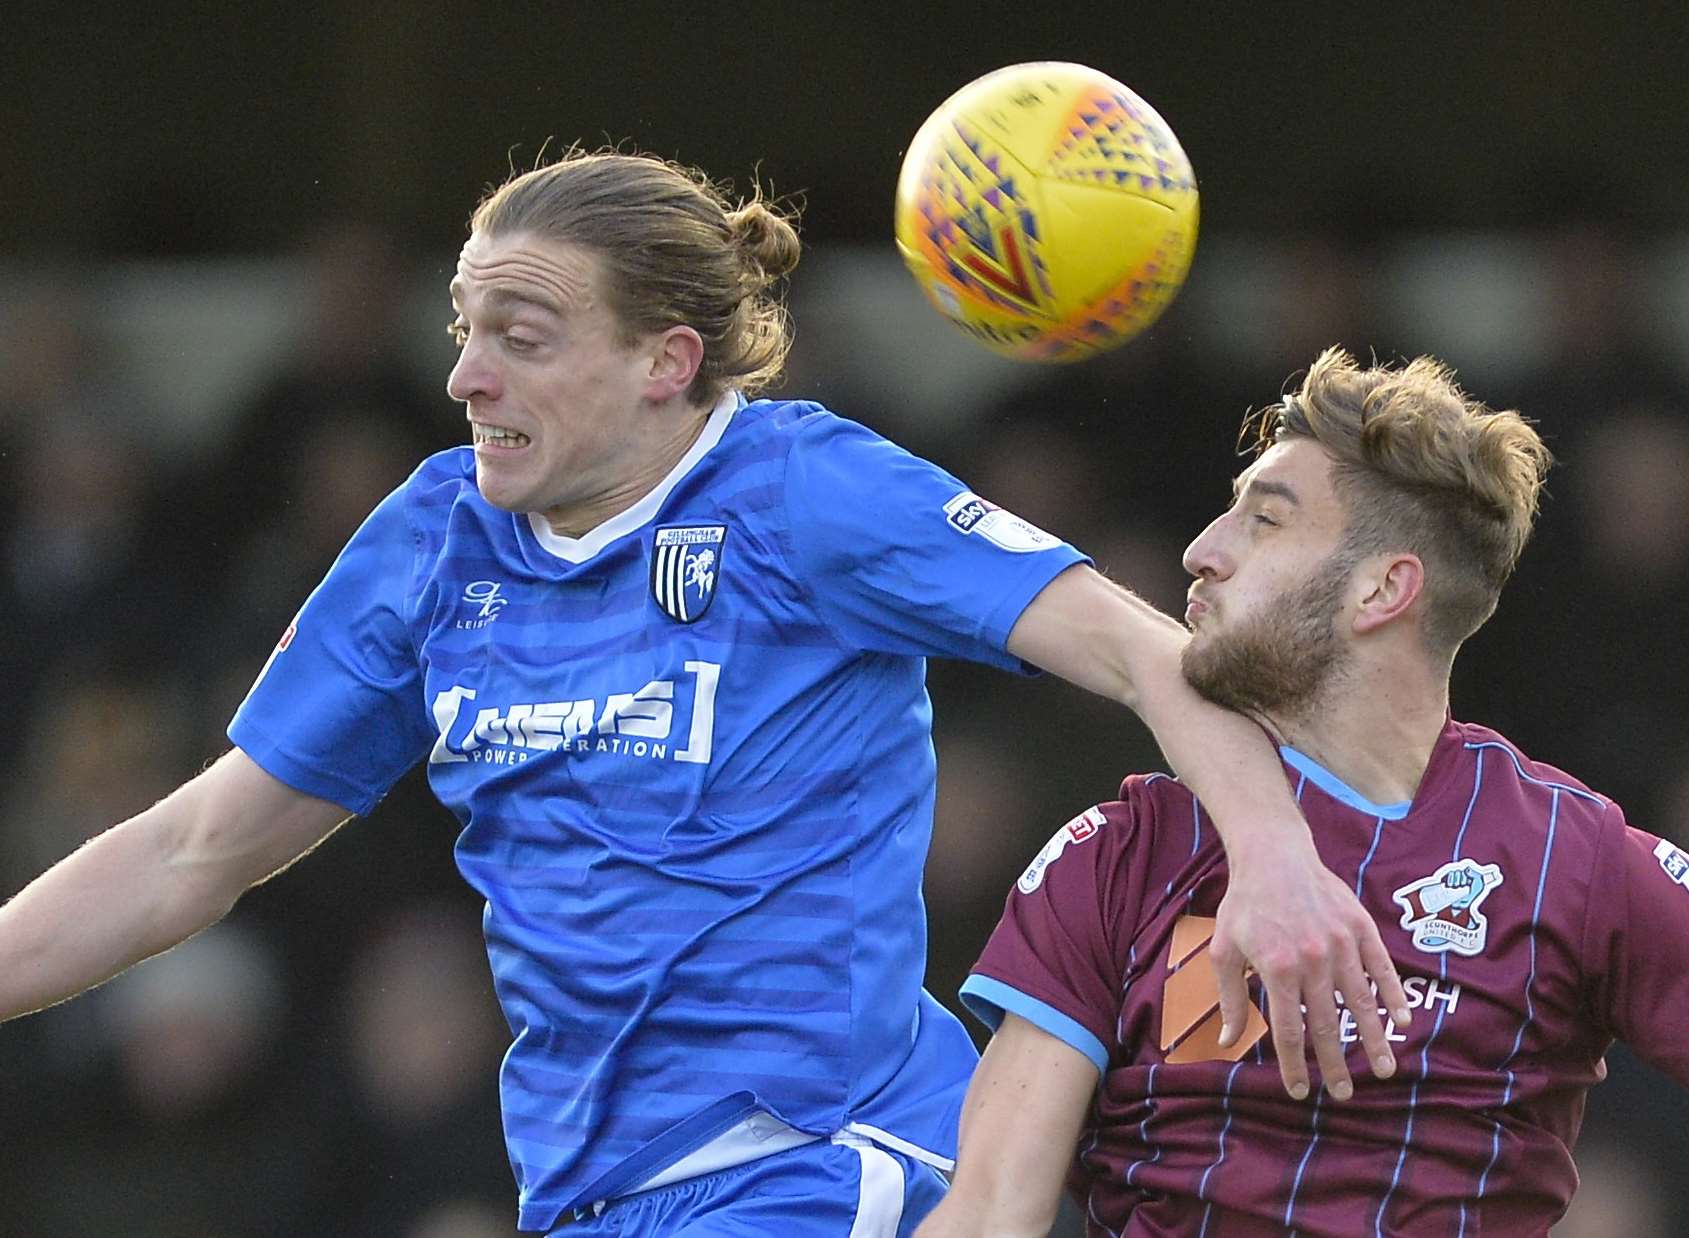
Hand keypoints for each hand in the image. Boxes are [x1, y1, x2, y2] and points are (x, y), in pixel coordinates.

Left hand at [1210, 840, 1410, 1100]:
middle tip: (1343, 1095)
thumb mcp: (1224, 950)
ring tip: (1383, 1070)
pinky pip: (1382, 969)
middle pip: (1327, 1025)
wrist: (1274, 856)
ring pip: (1361, 1003)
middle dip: (1335, 1064)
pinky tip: (1402, 1022)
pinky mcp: (1361, 928)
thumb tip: (1227, 1041)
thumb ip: (1230, 997)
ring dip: (1374, 1040)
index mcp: (1277, 969)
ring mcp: (1342, 944)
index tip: (1300, 1091)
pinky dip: (1393, 996)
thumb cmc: (1244, 905)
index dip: (1294, 1065)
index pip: (1287, 1030)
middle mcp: (1313, 960)